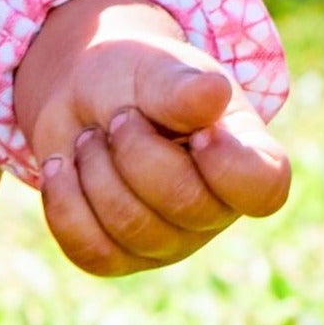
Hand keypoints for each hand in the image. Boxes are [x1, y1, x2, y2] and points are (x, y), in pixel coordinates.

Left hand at [11, 0, 289, 278]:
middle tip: (119, 115)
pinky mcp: (120, 257)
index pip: (263, 188)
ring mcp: (169, 241)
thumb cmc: (137, 79)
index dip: (226, 163)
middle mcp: (216, 209)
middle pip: (184, 205)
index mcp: (246, 157)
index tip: (197, 128)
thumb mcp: (157, 67)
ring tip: (93, 137)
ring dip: (95, 168)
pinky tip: (60, 167)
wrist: (81, 96)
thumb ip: (182, 84)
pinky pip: (91, 251)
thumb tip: (213, 94)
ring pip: (130, 229)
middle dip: (134, 148)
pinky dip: (64, 201)